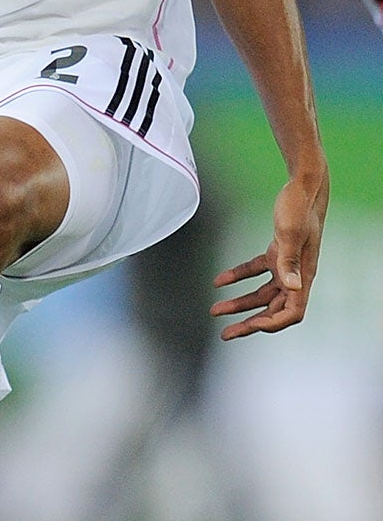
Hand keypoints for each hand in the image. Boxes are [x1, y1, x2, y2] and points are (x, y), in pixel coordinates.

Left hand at [210, 169, 328, 338]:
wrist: (303, 186)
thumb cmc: (299, 207)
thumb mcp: (290, 234)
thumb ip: (288, 262)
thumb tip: (293, 287)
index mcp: (304, 275)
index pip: (292, 312)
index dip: (272, 323)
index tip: (249, 327)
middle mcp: (297, 274)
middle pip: (273, 309)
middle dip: (249, 322)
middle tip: (226, 334)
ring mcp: (287, 264)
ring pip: (262, 293)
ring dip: (240, 303)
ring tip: (215, 310)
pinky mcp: (277, 252)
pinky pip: (256, 271)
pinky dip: (238, 276)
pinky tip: (219, 280)